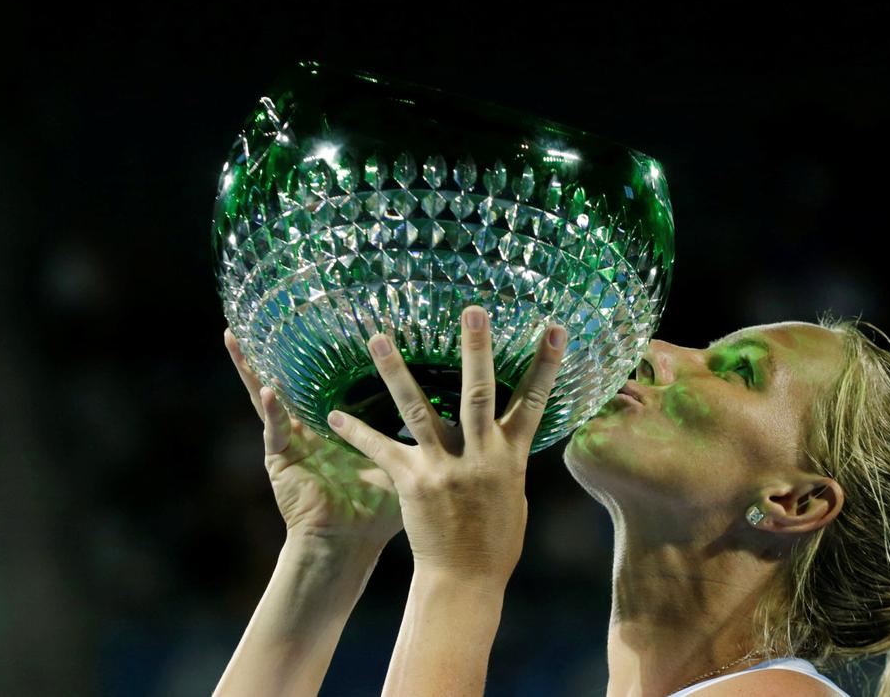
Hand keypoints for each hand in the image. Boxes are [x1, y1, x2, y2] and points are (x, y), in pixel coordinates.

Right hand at [224, 328, 403, 549]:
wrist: (351, 544)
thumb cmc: (377, 510)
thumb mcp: (403, 461)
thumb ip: (423, 435)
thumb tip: (466, 410)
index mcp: (337, 425)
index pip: (326, 380)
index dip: (322, 352)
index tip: (320, 317)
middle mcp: (310, 427)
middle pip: (291, 380)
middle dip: (274, 350)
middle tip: (262, 315)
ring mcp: (291, 441)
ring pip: (267, 397)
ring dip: (251, 369)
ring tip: (236, 338)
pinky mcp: (280, 460)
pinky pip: (274, 430)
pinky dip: (272, 411)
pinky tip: (270, 390)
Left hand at [325, 306, 567, 584]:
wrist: (464, 580)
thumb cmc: (493, 539)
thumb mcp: (512, 493)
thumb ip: (504, 456)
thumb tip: (506, 431)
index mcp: (510, 456)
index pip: (534, 401)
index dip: (547, 364)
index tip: (555, 327)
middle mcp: (480, 456)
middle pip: (480, 393)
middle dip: (477, 350)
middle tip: (473, 309)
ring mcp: (444, 468)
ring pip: (418, 409)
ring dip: (395, 371)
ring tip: (378, 337)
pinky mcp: (412, 482)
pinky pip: (379, 449)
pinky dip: (356, 431)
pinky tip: (333, 414)